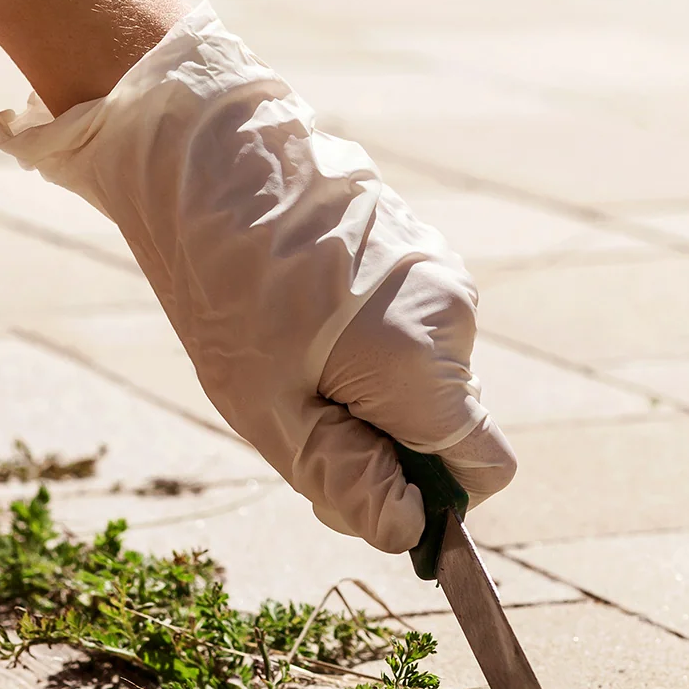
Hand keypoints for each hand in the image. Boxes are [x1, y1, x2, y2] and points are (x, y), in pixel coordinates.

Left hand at [0, 4, 514, 552]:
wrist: (202, 156)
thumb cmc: (225, 289)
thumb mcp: (270, 411)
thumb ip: (348, 480)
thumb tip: (408, 532)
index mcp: (425, 362)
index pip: (487, 470)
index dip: (437, 501)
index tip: (369, 489)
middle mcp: (454, 317)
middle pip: (451, 427)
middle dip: (390, 445)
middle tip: (300, 417)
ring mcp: (443, 275)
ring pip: (429, 379)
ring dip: (374, 392)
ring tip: (291, 352)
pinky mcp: (421, 249)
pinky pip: (414, 330)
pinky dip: (370, 345)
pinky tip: (304, 312)